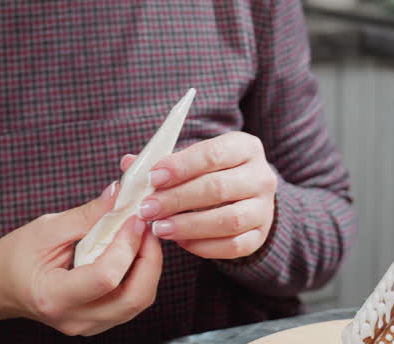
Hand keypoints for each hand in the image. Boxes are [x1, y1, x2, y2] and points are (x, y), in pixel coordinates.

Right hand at [0, 181, 161, 335]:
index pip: (106, 277)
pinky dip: (139, 274)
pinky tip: (131, 250)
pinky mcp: (98, 321)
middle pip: (134, 298)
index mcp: (54, 296)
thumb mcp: (46, 228)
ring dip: (148, 265)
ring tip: (140, 235)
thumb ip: (87, 215)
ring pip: (138, 301)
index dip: (126, 244)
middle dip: (150, 258)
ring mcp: (88, 325)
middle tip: (146, 225)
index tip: (133, 217)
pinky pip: (131, 301)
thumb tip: (120, 195)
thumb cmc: (15, 256)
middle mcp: (75, 319)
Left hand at [124, 131, 276, 259]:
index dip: (181, 166)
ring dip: (188, 225)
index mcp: (245, 147)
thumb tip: (129, 164)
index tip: (152, 178)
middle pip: (218, 188)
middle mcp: (261, 176)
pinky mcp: (259, 236)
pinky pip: (233, 246)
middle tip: (147, 209)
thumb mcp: (193, 159)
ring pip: (228, 219)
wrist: (246, 197)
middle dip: (177, 199)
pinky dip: (203, 246)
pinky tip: (180, 241)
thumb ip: (163, 162)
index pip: (213, 154)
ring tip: (159, 228)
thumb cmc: (212, 173)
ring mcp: (264, 208)